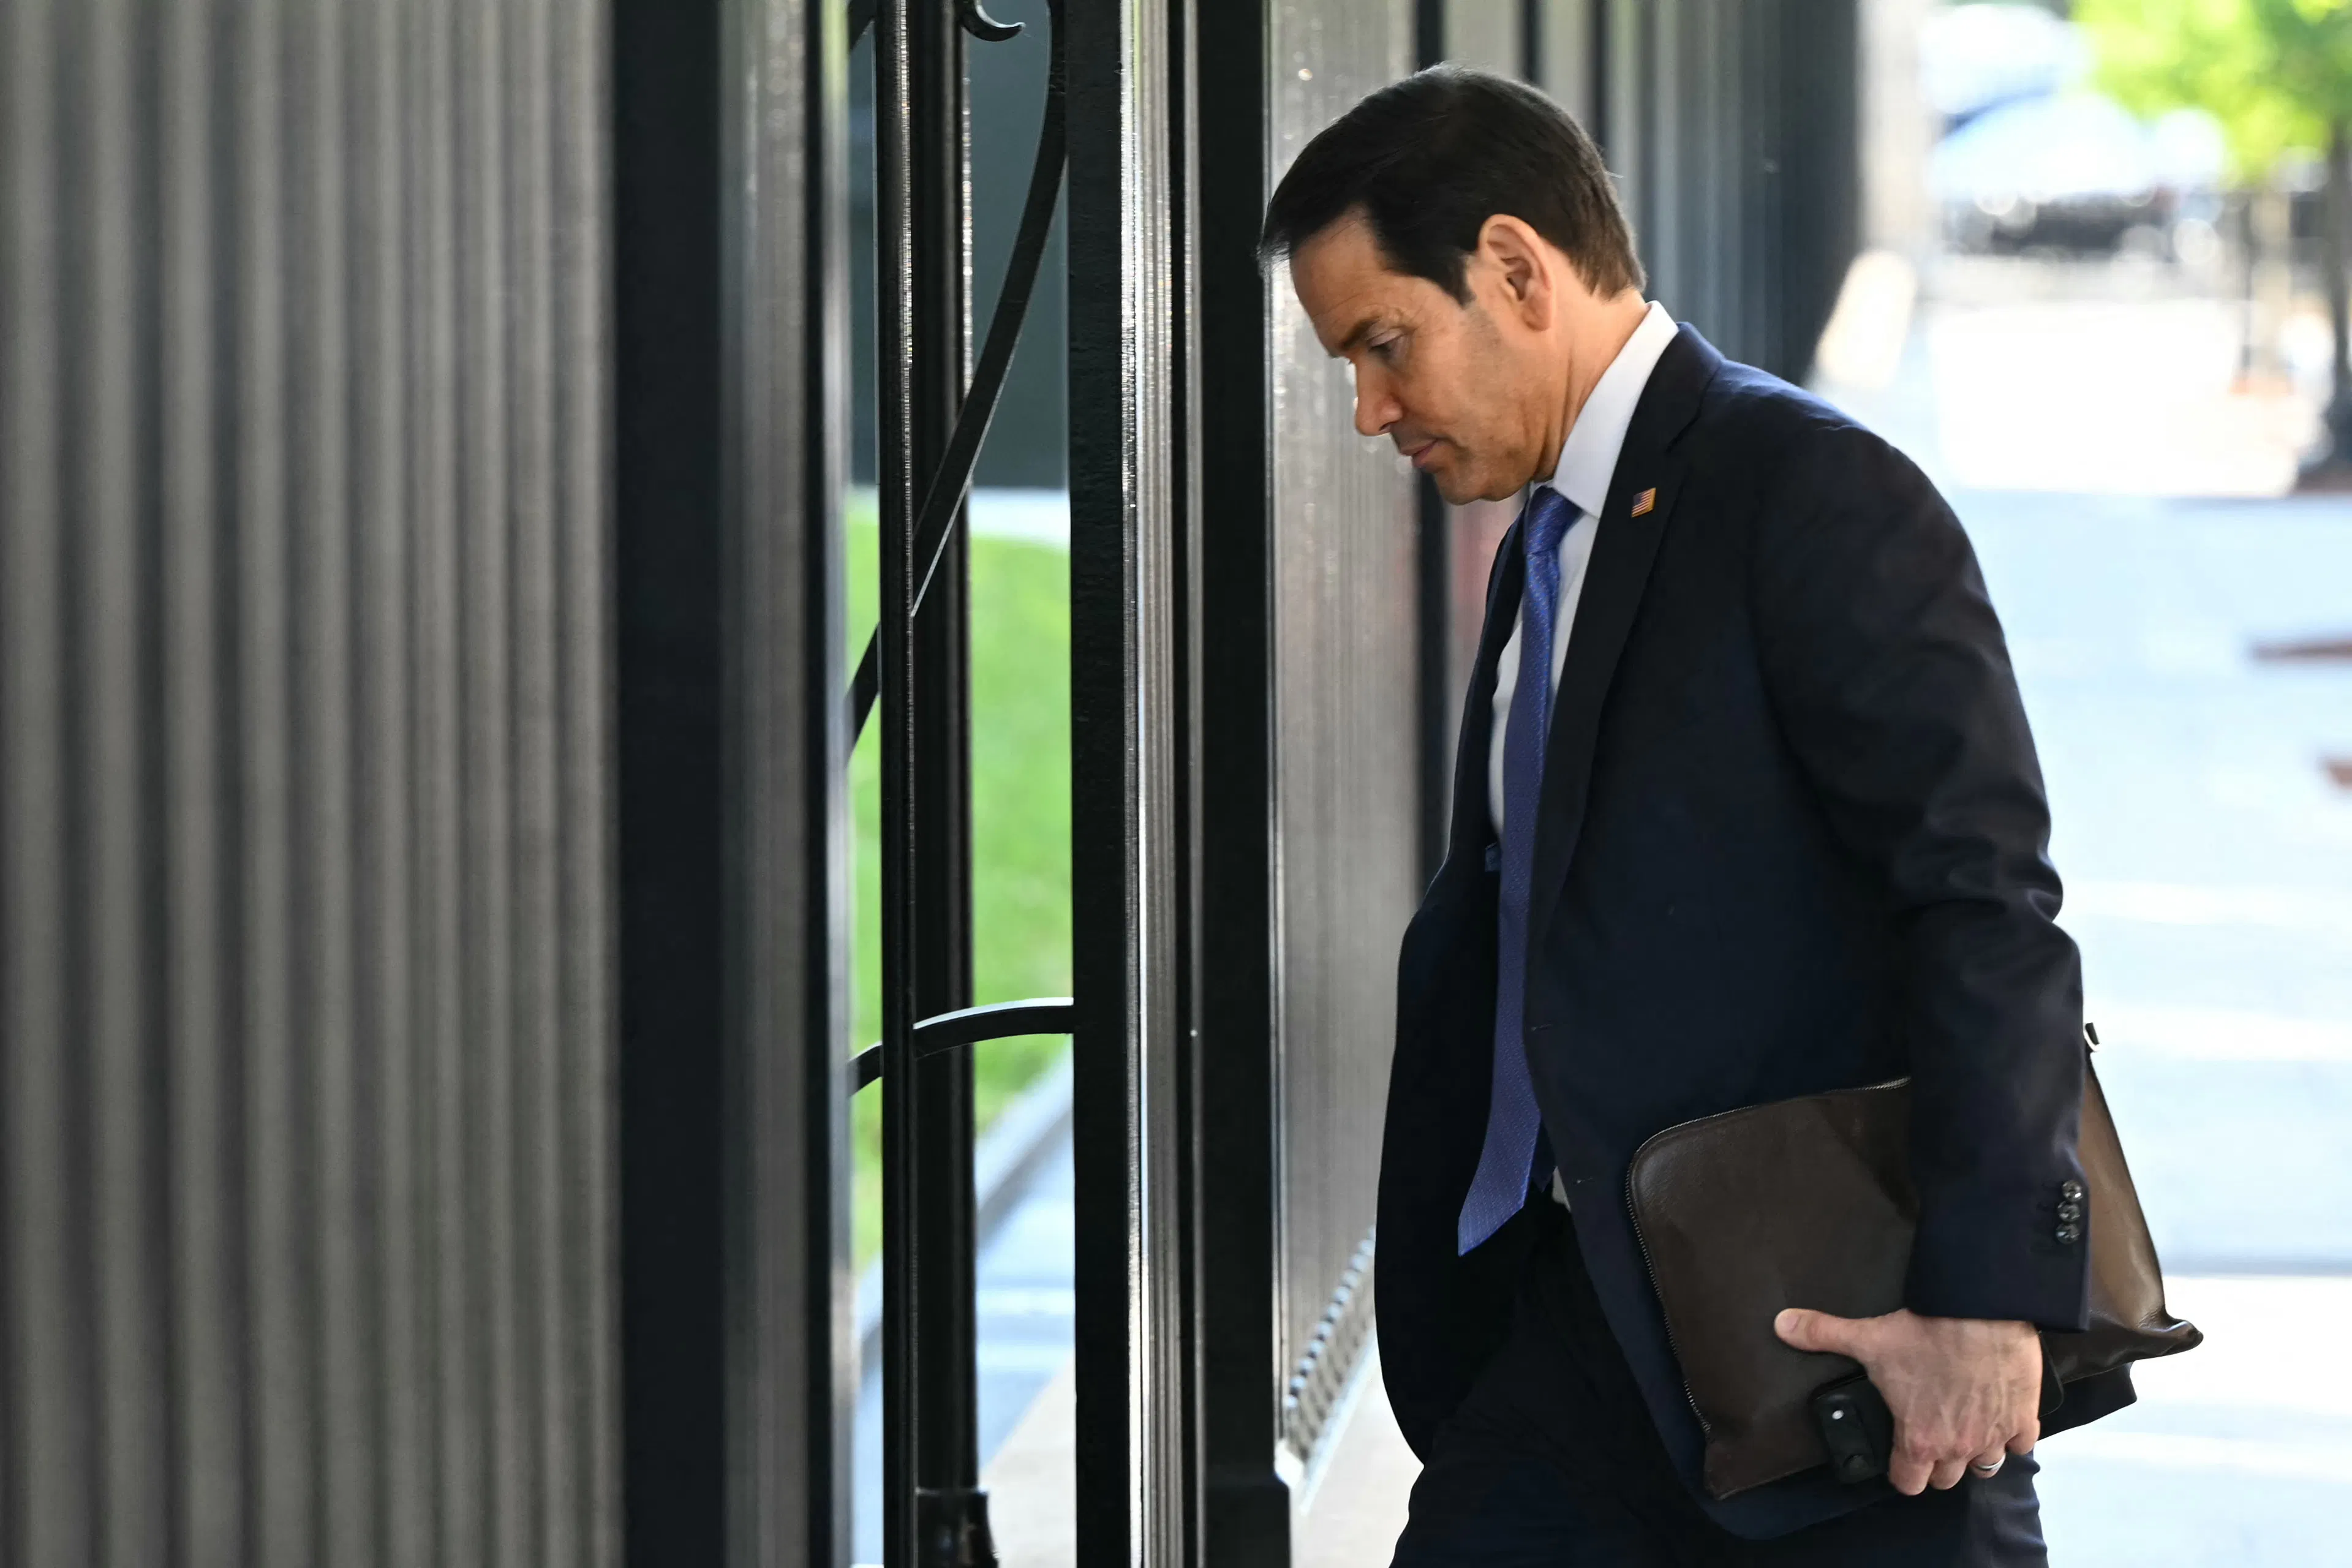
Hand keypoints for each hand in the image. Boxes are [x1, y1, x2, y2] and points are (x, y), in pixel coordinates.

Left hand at [1774, 1306, 2039, 1495]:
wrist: (1982, 1311)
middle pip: (1947, 1478)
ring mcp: (1995, 1435)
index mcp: (1919, 1439)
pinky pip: (2022, 1443)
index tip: (1899, 1456)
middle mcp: (1959, 1447)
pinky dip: (2013, 1433)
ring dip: (1975, 1452)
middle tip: (1930, 1436)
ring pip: (1986, 1465)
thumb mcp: (1867, 1336)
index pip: (1908, 1483)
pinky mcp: (2023, 1417)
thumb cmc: (1925, 1331)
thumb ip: (1822, 1334)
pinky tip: (2000, 1416)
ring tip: (1964, 1429)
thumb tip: (1782, 1325)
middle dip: (1937, 1463)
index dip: (1901, 1471)